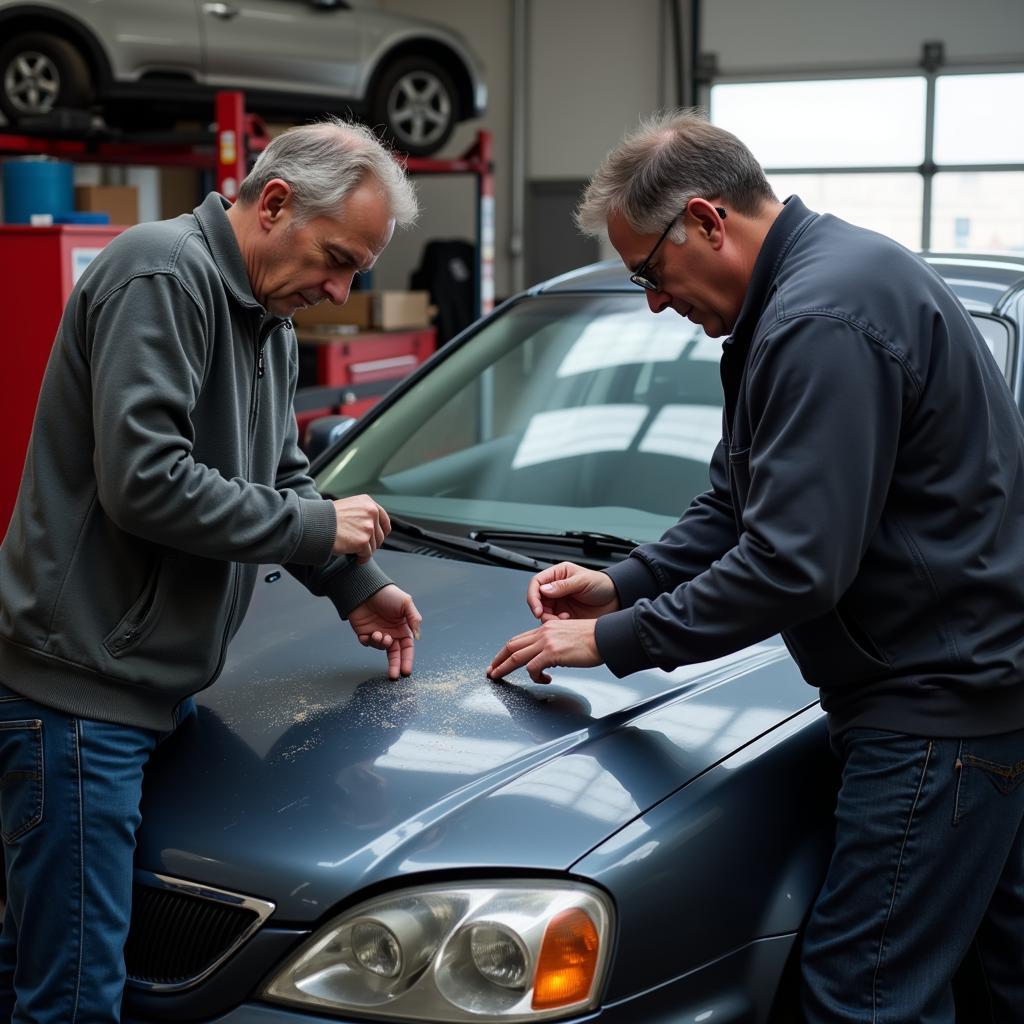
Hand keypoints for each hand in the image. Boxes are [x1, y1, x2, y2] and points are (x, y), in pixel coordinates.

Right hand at [332, 495, 390, 561]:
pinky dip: (362, 559)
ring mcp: (368, 526)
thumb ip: (362, 514)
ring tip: (354, 551)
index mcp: (368, 502)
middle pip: (380, 535)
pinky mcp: (363, 540)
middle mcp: (371, 512)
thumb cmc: (327, 518)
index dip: (382, 531)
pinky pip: (367, 555)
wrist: (316, 524)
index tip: (379, 537)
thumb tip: (371, 527)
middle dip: (371, 543)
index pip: (384, 520)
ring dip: (365, 551)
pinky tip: (355, 558)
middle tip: (360, 547)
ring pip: (374, 546)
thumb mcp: (349, 507)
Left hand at [348, 585, 422, 679]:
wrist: (365, 588)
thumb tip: (418, 637)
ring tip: (380, 635)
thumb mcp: (406, 603)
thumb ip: (414, 619)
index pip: (407, 648)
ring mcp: (378, 633)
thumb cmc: (387, 594)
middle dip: (395, 666)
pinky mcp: (364, 632)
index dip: (407, 660)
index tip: (406, 671)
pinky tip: (372, 633)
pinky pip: (368, 643)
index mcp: (403, 628)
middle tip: (394, 676)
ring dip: (381, 645)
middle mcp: (391, 633)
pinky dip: (370, 642)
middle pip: (394, 654)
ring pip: (381, 648)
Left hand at [487, 618, 601, 683]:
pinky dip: (535, 677)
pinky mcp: (552, 652)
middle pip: (512, 646)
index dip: (507, 651)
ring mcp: (546, 642)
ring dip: (504, 668)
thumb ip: (555, 644)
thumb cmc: (594, 639)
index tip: (500, 660)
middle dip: (498, 659)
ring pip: (516, 656)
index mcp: (547, 628)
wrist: (606, 637)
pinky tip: (544, 680)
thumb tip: (549, 658)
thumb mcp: (568, 636)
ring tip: (499, 678)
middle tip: (492, 670)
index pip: (520, 639)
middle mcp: (543, 632)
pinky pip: (533, 668)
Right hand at [527, 562, 618, 620]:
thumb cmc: (602, 584)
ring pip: (543, 612)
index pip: (537, 582)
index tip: (537, 608)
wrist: (616, 600)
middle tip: (547, 617)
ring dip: (549, 618)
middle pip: (537, 600)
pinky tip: (568, 621)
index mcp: (558, 574)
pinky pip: (553, 621)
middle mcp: (556, 588)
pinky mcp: (564, 615)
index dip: (533, 596)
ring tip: (563, 618)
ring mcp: (559, 602)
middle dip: (540, 610)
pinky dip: (557, 624)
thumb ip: (563, 585)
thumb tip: (544, 589)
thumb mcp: (583, 581)